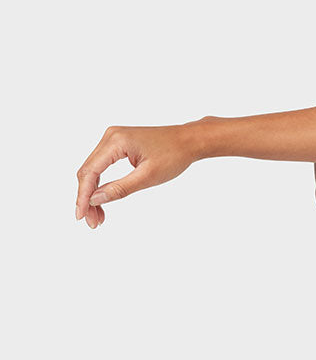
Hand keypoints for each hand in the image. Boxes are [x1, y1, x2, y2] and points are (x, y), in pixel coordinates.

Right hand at [75, 121, 200, 228]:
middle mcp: (111, 136)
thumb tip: (94, 200)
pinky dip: (101, 184)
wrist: (190, 140)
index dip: (83, 196)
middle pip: (88, 171)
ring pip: (93, 170)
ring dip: (93, 193)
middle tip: (92, 222)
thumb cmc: (174, 155)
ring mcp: (113, 139)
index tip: (81, 216)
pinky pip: (102, 165)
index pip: (90, 171)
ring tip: (98, 217)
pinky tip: (103, 200)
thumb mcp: (148, 177)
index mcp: (116, 141)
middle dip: (87, 198)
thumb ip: (120, 188)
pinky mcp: (118, 144)